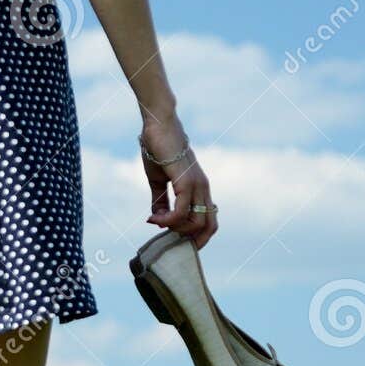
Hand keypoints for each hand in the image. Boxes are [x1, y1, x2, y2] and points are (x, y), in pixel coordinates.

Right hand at [141, 114, 217, 249]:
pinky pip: (181, 212)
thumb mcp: (158, 180)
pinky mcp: (186, 183)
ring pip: (197, 223)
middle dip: (191, 240)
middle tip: (169, 237)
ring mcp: (197, 186)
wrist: (158, 125)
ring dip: (176, 229)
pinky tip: (155, 218)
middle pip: (210, 226)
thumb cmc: (158, 149)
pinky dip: (168, 220)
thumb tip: (157, 220)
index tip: (173, 235)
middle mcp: (203, 189)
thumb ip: (160, 201)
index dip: (196, 235)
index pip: (209, 220)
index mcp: (200, 188)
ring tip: (157, 222)